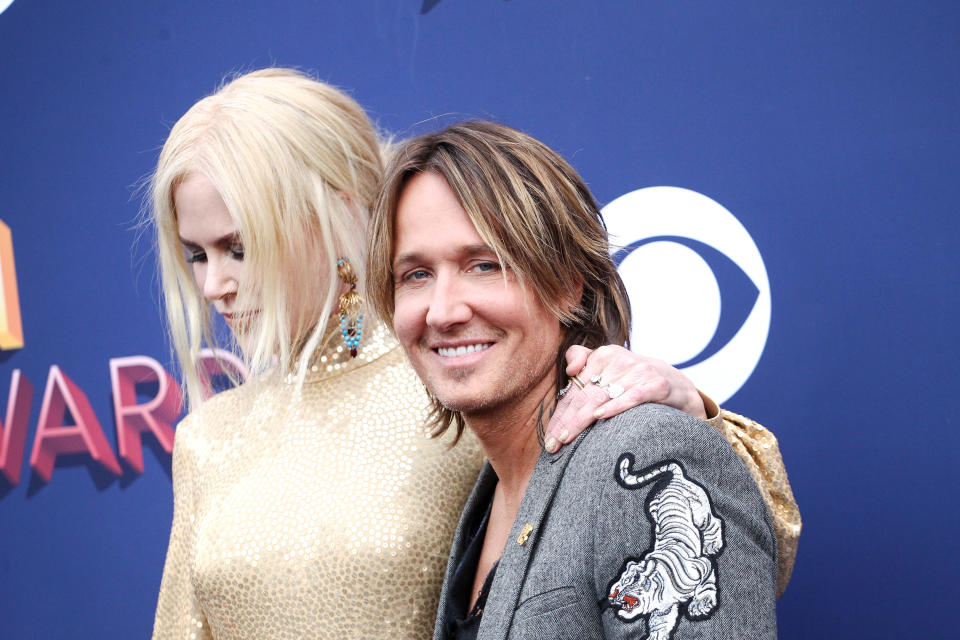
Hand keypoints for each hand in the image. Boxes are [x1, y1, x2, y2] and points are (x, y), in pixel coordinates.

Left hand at [544, 345, 706, 452]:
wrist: (677, 385)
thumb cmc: (634, 382)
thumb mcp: (610, 369)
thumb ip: (585, 362)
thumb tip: (568, 370)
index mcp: (603, 355)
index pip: (575, 389)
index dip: (560, 413)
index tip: (548, 437)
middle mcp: (619, 360)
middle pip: (585, 395)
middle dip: (567, 422)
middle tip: (553, 444)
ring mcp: (638, 371)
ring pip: (602, 397)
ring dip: (582, 420)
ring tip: (567, 438)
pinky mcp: (656, 384)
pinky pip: (632, 397)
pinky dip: (615, 406)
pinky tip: (599, 417)